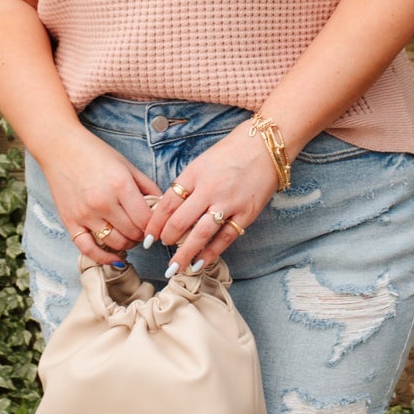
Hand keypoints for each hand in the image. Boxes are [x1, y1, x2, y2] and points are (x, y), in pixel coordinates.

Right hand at [40, 130, 162, 265]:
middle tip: (142, 229)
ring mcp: (85, 214)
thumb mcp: (127, 165)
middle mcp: (103, 202)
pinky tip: (115, 258)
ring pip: (116, 243)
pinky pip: (88, 249)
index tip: (156, 225)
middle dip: (143, 235)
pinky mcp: (70, 222)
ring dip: (128, 244)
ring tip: (130, 237)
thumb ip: (148, 187)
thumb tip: (164, 207)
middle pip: (133, 233)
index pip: (146, 220)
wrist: (59, 147)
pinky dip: (104, 258)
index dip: (155, 226)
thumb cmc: (95, 153)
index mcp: (120, 185)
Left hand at [145, 123, 279, 273]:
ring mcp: (228, 203)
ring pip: (200, 234)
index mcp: (194, 174)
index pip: (167, 203)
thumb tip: (170, 210)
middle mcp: (209, 189)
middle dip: (166, 238)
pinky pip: (225, 238)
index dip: (154, 223)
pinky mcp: (246, 213)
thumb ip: (187, 184)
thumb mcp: (202, 162)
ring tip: (174, 268)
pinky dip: (210, 253)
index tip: (147, 236)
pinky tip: (199, 263)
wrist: (266, 146)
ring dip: (184, 254)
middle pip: (180, 221)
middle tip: (159, 247)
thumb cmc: (231, 152)